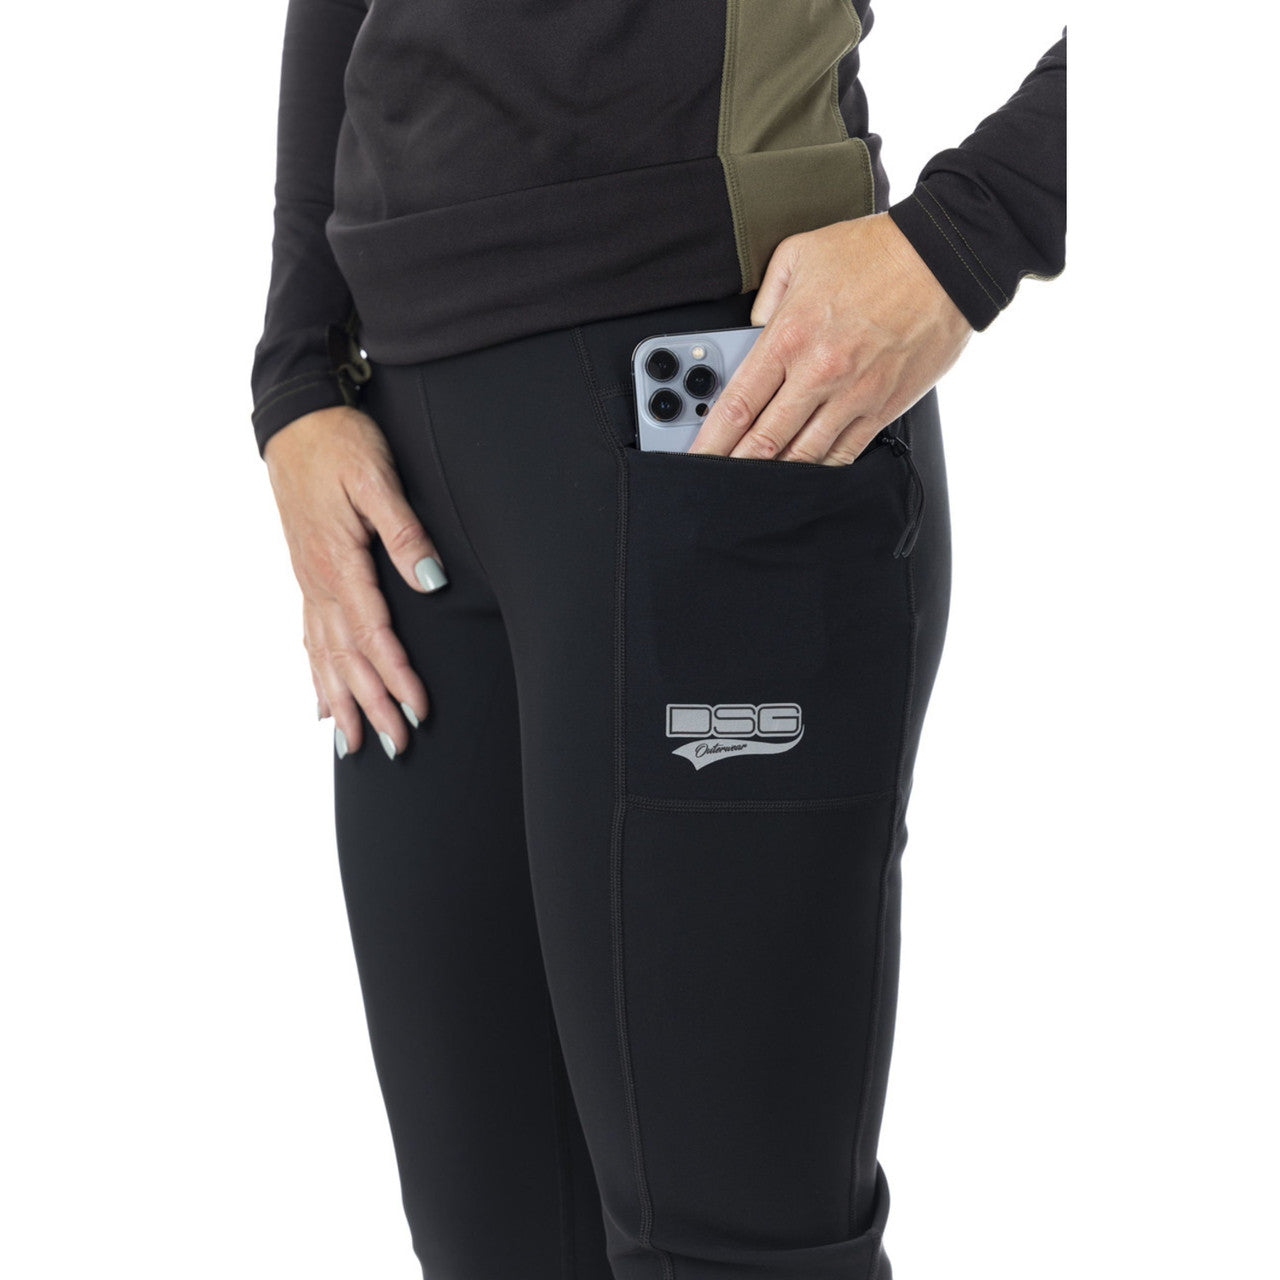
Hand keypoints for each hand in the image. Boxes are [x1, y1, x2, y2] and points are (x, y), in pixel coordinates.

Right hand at [263, 404, 447, 758]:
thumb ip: (405, 533)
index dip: (396, 677)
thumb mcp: (378, 478)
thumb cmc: (341, 442)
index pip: (373, 635)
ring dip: (341, 702)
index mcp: (339, 562)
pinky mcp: (306, 574)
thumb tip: (431, 583)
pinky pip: (308, 636)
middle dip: (371, 705)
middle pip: (347, 657)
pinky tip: (321, 703)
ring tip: (354, 746)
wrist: (296, 418)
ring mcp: (308, 581)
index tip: (418, 711)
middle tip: (395, 747)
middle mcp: (319, 581)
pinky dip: (316, 674)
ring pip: (324, 655)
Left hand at [689, 211, 972, 464]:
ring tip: (754, 488)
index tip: (694, 456)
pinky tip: (803, 477)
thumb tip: (751, 327)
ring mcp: (853, 395)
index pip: (737, 403)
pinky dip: (819, 468)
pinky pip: (844, 451)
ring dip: (775, 475)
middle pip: (763, 439)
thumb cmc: (877, 251)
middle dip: (733, 466)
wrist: (945, 259)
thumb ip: (766, 295)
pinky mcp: (884, 406)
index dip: (711, 438)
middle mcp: (818, 372)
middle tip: (714, 484)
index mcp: (789, 336)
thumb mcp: (800, 254)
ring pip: (803, 453)